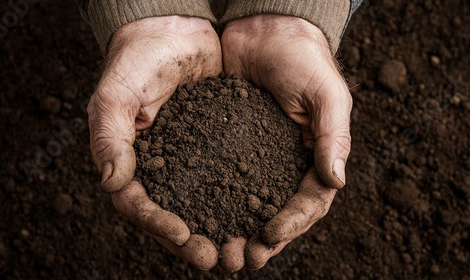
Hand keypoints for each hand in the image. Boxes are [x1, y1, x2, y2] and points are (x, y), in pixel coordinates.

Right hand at [87, 16, 221, 269]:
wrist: (171, 30)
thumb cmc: (136, 59)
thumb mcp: (116, 93)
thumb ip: (110, 137)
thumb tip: (112, 183)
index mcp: (128, 159)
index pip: (136, 204)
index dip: (157, 224)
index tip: (183, 235)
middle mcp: (157, 166)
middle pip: (170, 214)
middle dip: (191, 240)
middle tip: (217, 258)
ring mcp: (186, 158)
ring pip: (200, 204)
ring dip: (218, 229)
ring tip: (242, 249)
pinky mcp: (213, 146)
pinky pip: (224, 178)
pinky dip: (237, 199)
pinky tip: (257, 211)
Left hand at [220, 15, 351, 269]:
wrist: (266, 30)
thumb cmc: (304, 58)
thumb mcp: (327, 94)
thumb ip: (332, 136)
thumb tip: (336, 181)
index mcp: (316, 156)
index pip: (311, 202)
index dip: (292, 223)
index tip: (268, 236)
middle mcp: (287, 163)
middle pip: (279, 212)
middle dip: (263, 239)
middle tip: (241, 259)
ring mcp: (258, 157)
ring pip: (250, 203)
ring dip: (236, 229)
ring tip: (219, 249)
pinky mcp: (230, 145)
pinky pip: (224, 178)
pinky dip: (215, 200)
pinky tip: (198, 215)